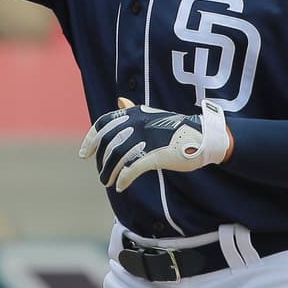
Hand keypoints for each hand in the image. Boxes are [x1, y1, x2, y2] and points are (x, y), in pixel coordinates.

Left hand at [78, 97, 232, 192]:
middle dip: (101, 161)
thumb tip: (119, 101)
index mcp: (134, 113)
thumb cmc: (175, 128)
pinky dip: (123, 179)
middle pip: (108, 143)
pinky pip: (133, 168)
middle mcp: (137, 123)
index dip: (90, 139)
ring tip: (108, 182)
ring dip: (109, 172)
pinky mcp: (157, 155)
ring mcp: (147, 138)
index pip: (103, 124)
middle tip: (102, 175)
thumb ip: (133, 111)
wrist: (203, 136)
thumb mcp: (152, 115)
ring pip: (117, 157)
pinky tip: (120, 186)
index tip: (84, 153)